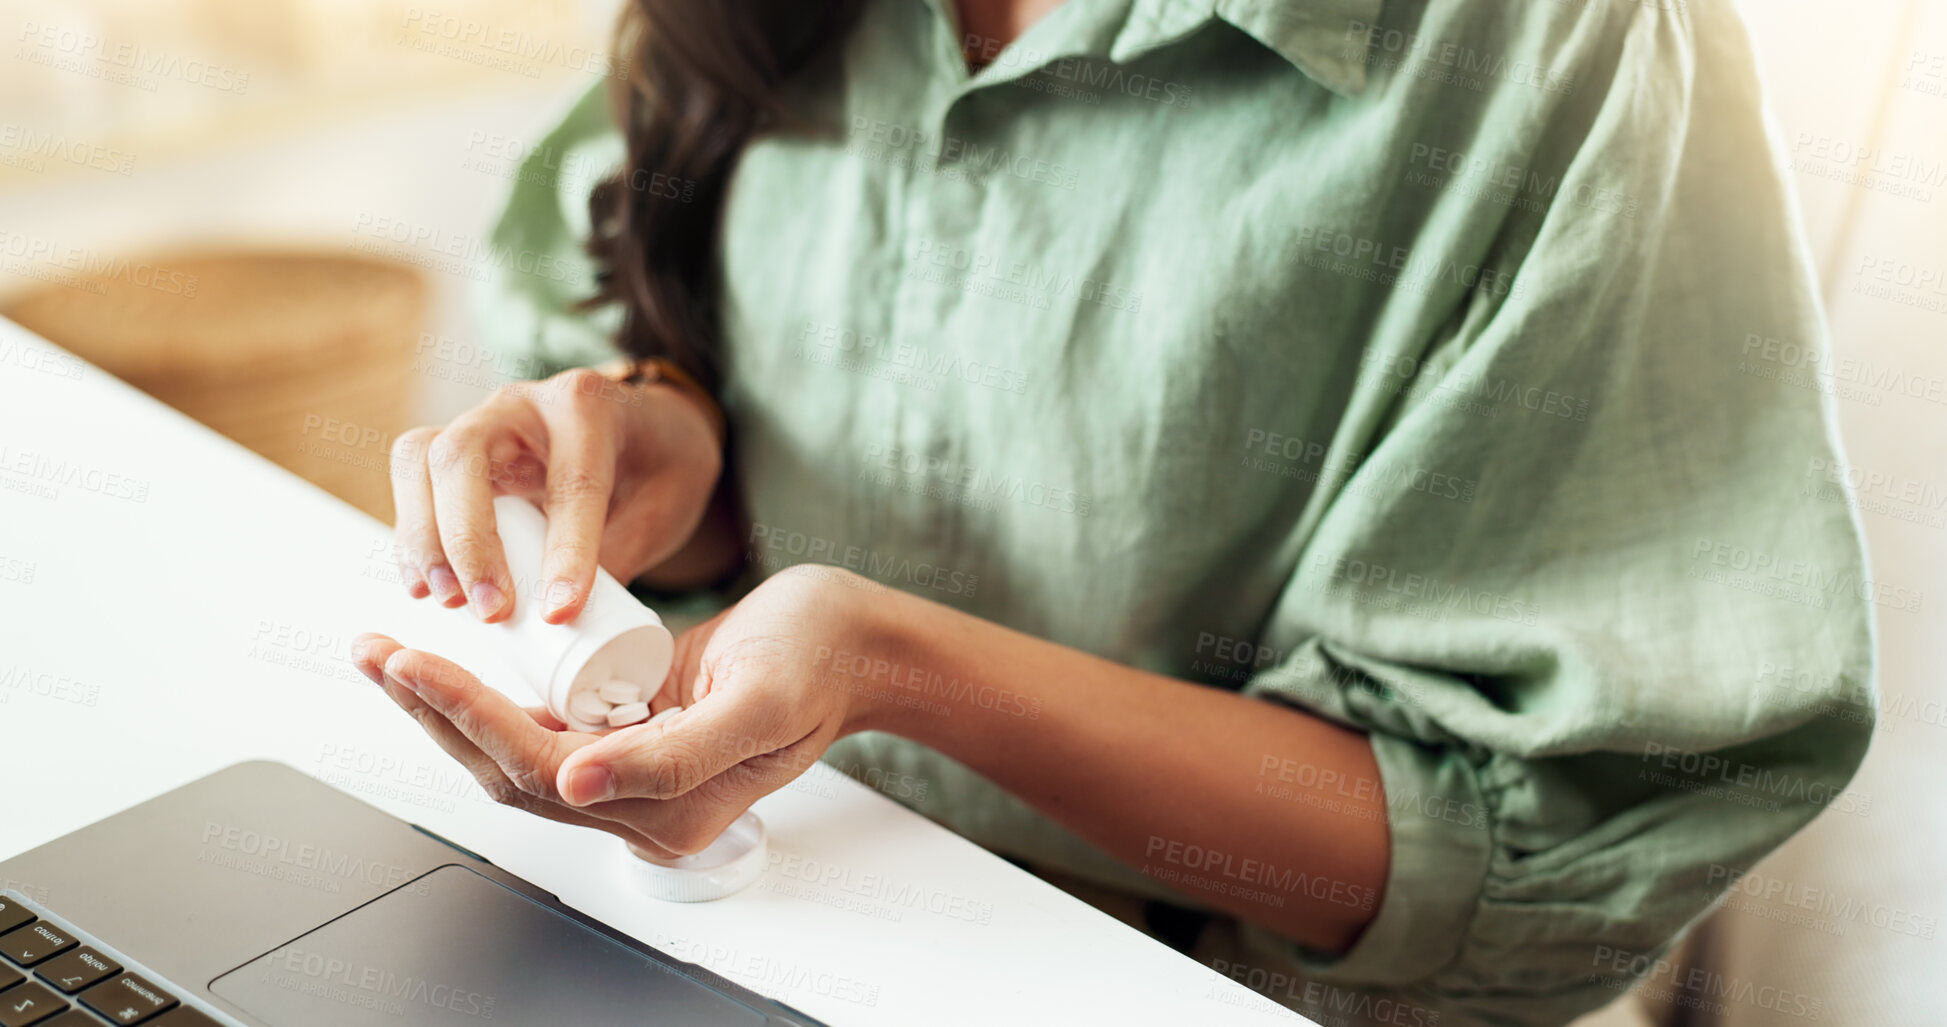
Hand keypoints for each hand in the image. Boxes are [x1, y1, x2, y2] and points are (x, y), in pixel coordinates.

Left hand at [351, 565, 894, 855]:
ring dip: (447, 705)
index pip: (536, 772)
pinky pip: (541, 725)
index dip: (466, 718)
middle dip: (433, 711)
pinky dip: (487, 693)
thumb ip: (675, 753)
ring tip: (390, 651)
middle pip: (506, 770)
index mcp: (670, 811)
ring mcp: (632, 772)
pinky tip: (452, 657)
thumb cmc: (818, 660)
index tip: (413, 661)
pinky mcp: (628, 736)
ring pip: (513, 752)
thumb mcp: (758, 700)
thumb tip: (577, 784)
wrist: (857, 643)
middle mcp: (642, 805)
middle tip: (375, 648)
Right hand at [389, 366, 720, 623]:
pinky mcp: (457, 450)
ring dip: (425, 536)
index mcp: (588, 406)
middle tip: (489, 609)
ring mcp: (482, 421)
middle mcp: (524, 402)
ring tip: (448, 601)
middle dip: (468, 539)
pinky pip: (415, 479)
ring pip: (422, 458)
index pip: (570, 480)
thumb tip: (565, 620)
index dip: (564, 551)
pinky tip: (426, 586)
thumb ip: (620, 552)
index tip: (558, 612)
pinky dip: (413, 536)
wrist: (649, 427)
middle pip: (464, 453)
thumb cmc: (660, 464)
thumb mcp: (667, 504)